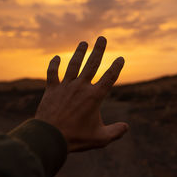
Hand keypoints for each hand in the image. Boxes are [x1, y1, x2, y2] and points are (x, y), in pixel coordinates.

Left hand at [34, 36, 128, 151]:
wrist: (50, 137)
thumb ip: (115, 132)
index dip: (116, 67)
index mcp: (94, 96)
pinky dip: (54, 65)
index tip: (120, 58)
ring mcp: (65, 86)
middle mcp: (81, 87)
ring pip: (73, 65)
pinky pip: (52, 73)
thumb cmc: (76, 138)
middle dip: (98, 50)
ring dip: (79, 53)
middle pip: (92, 64)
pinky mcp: (51, 90)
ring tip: (83, 43)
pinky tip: (56, 58)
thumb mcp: (100, 139)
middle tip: (102, 38)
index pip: (109, 77)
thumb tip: (126, 127)